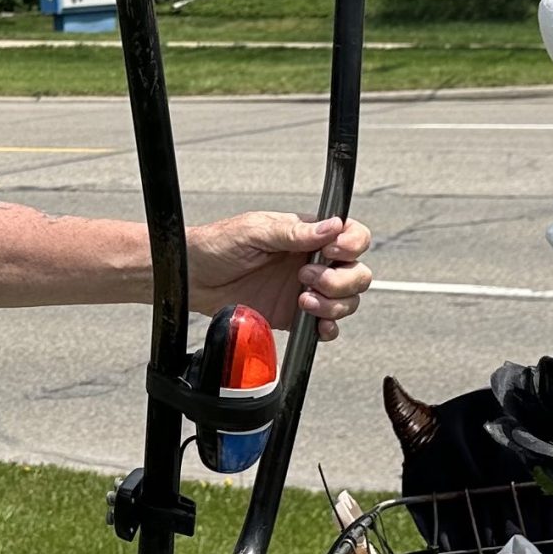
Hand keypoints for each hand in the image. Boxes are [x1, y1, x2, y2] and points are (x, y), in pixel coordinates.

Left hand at [186, 213, 372, 338]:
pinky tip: (315, 322)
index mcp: (307, 235)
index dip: (352, 244)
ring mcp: (307, 290)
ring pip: (348, 300)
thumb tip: (331, 226)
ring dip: (334, 303)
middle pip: (358, 272)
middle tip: (306, 276)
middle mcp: (312, 262)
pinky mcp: (296, 316)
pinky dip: (330, 327)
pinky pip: (328, 325)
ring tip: (302, 298)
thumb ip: (294, 232)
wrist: (194, 278)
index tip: (332, 252)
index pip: (351, 235)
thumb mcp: (255, 231)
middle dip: (342, 279)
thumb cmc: (218, 245)